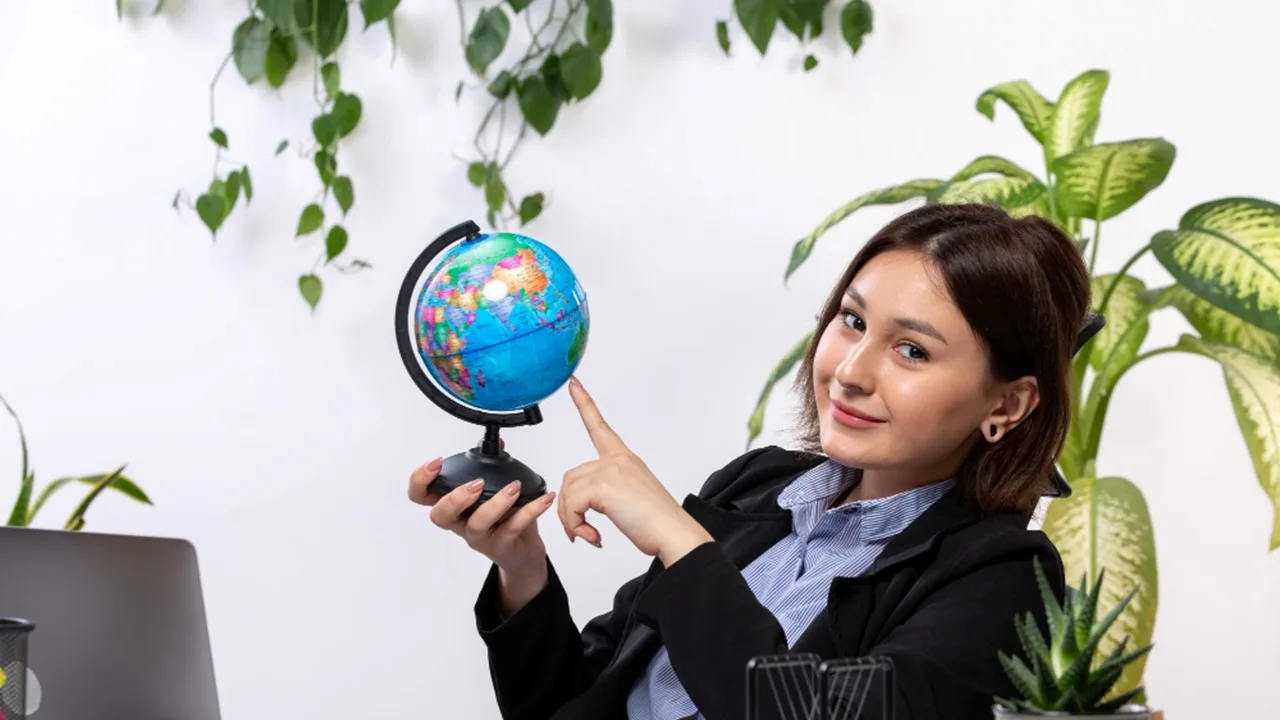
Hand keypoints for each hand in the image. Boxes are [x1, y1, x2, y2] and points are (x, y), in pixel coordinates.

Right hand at [407, 441, 556, 578]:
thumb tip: (496, 443)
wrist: (522, 550)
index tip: (436, 463)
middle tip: (476, 482)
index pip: (420, 496)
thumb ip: (492, 465)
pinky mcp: (501, 547)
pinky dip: (531, 510)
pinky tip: (544, 498)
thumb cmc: (503, 517)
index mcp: (453, 505)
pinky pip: (513, 528)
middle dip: (454, 498)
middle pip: (440, 516)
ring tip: (514, 487)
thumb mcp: (494, 488)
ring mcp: (479, 538)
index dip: (420, 480)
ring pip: (477, 524)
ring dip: (496, 503)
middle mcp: (460, 523)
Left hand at [560, 376, 712, 565]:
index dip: (584, 403)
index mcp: (625, 458)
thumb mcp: (630, 498)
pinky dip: (575, 524)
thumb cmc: (658, 522)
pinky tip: (592, 536)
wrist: (674, 534)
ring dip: (571, 519)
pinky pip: (572, 504)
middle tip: (580, 531)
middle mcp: (617, 460)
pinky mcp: (604, 486)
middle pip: (572, 477)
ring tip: (587, 535)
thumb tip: (582, 506)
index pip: (600, 426)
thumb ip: (608, 491)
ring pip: (569, 492)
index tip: (573, 383)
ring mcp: (611, 470)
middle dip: (569, 507)